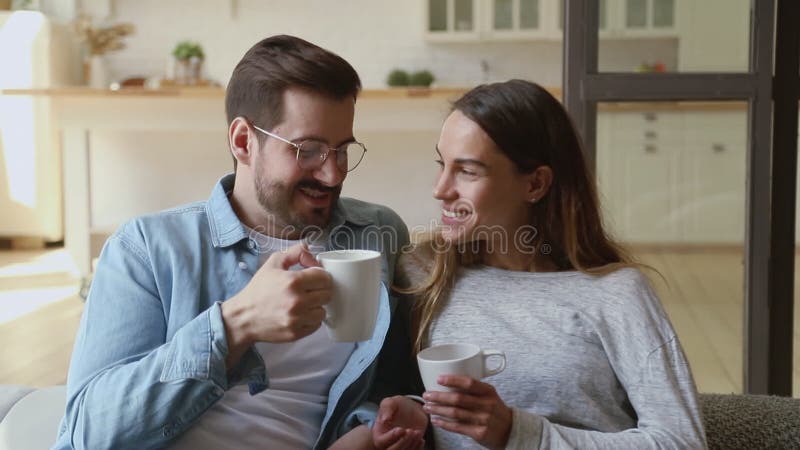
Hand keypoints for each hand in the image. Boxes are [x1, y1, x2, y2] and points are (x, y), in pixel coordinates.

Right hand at [221, 243, 331, 365]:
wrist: (244, 317)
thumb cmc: (259, 290)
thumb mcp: (273, 263)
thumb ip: (295, 252)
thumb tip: (310, 250)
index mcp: (293, 281)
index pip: (324, 277)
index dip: (322, 275)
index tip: (315, 277)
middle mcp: (297, 301)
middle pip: (327, 294)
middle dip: (320, 290)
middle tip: (310, 290)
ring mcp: (297, 319)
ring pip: (323, 311)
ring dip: (317, 306)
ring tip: (305, 303)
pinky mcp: (296, 333)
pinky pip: (316, 325)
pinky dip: (311, 320)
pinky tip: (301, 314)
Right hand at [372, 396, 427, 449]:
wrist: (410, 410)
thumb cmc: (398, 406)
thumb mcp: (391, 402)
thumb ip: (386, 407)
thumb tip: (384, 419)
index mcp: (378, 434)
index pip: (381, 441)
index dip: (392, 437)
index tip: (401, 429)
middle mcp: (387, 443)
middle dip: (403, 441)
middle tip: (411, 430)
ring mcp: (398, 447)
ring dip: (412, 444)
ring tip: (417, 432)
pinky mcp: (408, 448)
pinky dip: (418, 448)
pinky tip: (420, 439)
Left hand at [422, 376, 511, 449]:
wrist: (510, 431)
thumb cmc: (495, 410)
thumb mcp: (490, 395)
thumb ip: (474, 390)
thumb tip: (447, 384)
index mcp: (488, 391)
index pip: (469, 383)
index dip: (452, 380)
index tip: (439, 379)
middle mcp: (486, 405)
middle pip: (458, 399)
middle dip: (439, 396)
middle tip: (426, 394)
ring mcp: (483, 419)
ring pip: (455, 413)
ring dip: (438, 410)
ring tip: (427, 407)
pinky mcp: (479, 433)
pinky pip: (458, 427)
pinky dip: (444, 424)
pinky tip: (436, 420)